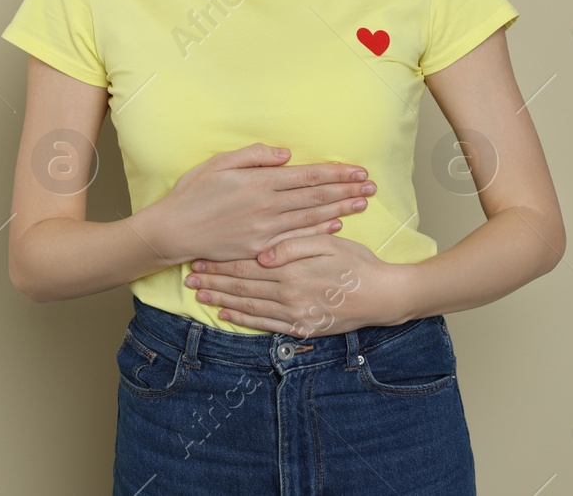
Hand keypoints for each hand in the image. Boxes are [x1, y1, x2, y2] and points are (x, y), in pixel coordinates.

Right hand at [151, 143, 377, 264]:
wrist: (175, 231)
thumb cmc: (194, 193)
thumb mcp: (220, 163)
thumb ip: (255, 156)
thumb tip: (287, 155)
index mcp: (260, 182)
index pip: (309, 176)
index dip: (337, 173)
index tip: (359, 170)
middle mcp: (268, 206)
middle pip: (317, 196)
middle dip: (347, 190)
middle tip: (371, 186)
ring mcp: (267, 230)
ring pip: (312, 217)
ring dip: (340, 209)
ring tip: (362, 203)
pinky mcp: (261, 248)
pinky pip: (297, 239)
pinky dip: (319, 231)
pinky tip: (336, 225)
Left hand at [186, 234, 410, 335]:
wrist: (383, 297)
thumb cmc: (357, 264)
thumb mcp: (328, 244)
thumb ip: (293, 246)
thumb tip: (263, 254)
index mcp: (291, 269)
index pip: (246, 266)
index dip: (221, 263)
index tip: (199, 259)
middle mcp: (288, 294)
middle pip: (242, 287)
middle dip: (214, 281)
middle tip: (189, 277)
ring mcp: (294, 314)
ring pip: (248, 306)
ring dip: (222, 301)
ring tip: (200, 295)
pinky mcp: (301, 328)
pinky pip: (265, 324)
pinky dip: (243, 320)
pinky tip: (227, 315)